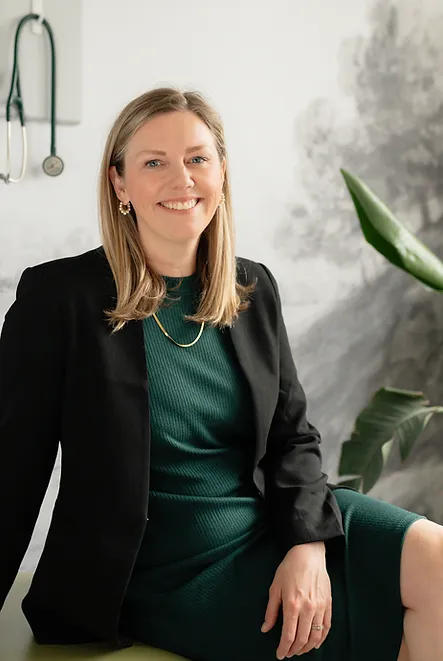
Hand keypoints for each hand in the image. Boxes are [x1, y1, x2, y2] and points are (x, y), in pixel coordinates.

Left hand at [261, 541, 330, 657]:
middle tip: (288, 653)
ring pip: (315, 636)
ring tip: (299, 650)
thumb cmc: (289, 568)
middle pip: (302, 639)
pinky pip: (326, 627)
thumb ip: (271, 610)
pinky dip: (321, 639)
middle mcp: (308, 609)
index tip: (279, 655)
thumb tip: (265, 628)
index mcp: (292, 605)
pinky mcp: (328, 604)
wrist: (308, 553)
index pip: (288, 635)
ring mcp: (320, 607)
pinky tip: (315, 643)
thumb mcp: (275, 587)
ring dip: (307, 647)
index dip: (283, 648)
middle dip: (294, 650)